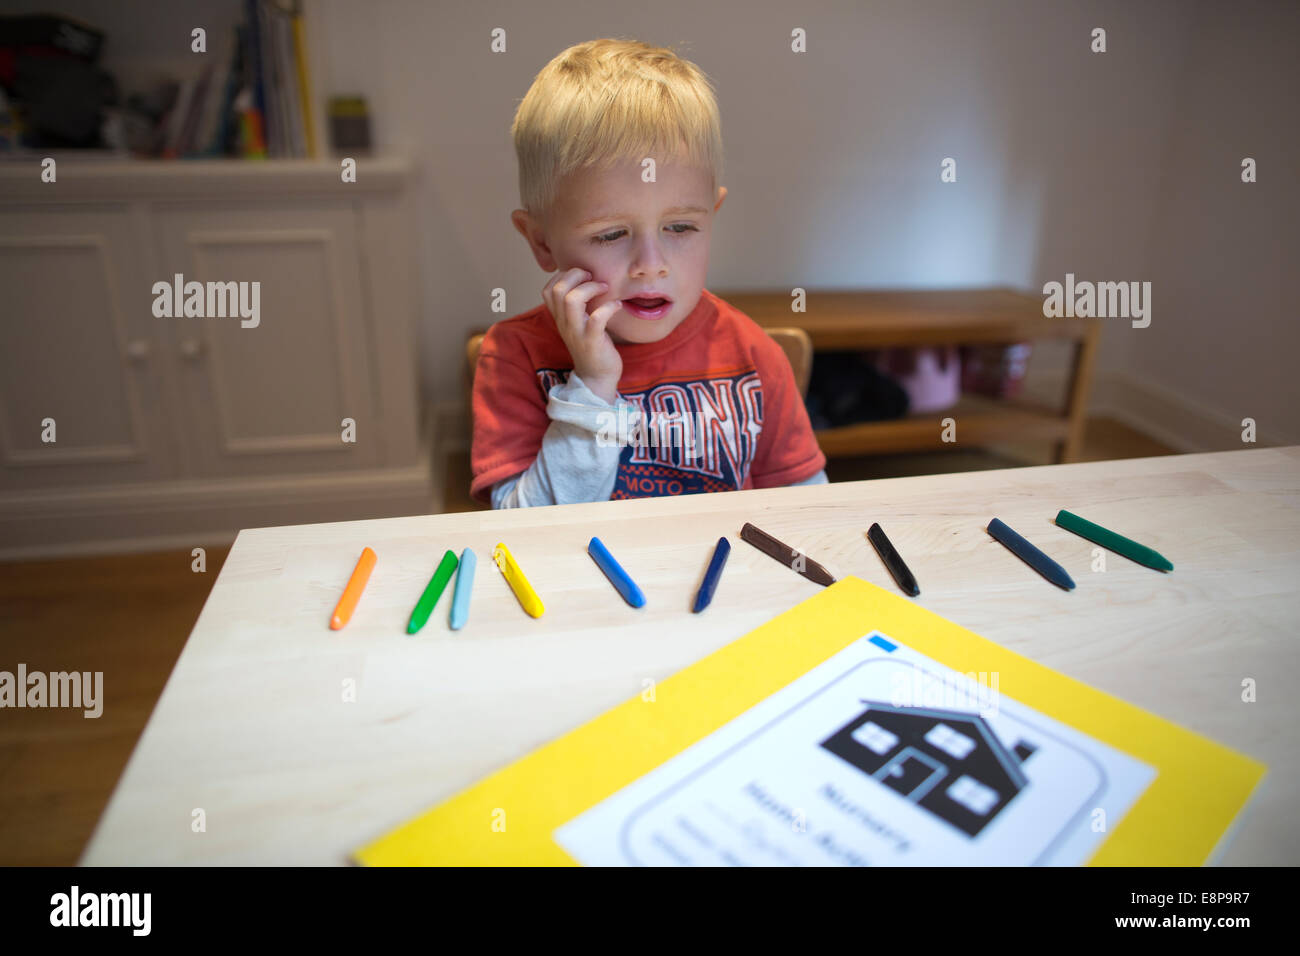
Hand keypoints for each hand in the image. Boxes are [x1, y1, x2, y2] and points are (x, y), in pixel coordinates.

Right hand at [543, 268, 622, 403]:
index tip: (583, 277)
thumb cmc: (591, 346)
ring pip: (572, 300)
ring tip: (605, 288)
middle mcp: (564, 324)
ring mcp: (577, 333)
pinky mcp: (593, 342)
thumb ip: (577, 306)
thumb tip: (587, 281)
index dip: (563, 276)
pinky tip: (617, 305)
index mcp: (560, 318)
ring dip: (590, 288)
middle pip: (558, 290)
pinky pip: (597, 318)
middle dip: (576, 275)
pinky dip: (609, 306)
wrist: (596, 378)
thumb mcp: (578, 324)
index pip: (548, 290)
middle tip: (593, 278)